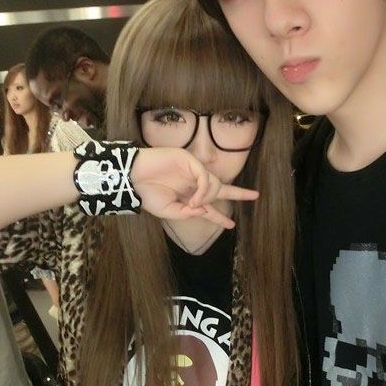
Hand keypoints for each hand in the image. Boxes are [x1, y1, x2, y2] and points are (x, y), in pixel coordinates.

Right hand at [131, 147, 257, 227]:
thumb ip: (188, 213)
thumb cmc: (146, 195)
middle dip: (238, 193)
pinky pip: (203, 175)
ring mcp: (191, 170)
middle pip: (220, 188)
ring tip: (194, 203)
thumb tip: (204, 210)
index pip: (209, 207)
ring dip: (208, 197)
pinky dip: (203, 188)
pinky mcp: (187, 159)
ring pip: (213, 183)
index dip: (219, 217)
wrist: (131, 178)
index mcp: (188, 196)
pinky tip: (195, 197)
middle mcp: (192, 183)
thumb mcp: (169, 212)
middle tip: (255, 196)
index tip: (231, 226)